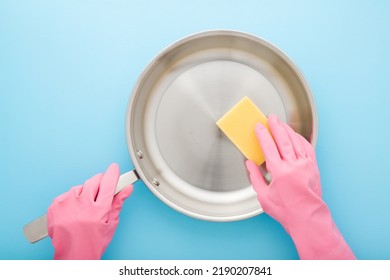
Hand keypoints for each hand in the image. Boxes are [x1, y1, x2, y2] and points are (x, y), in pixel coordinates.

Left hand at [47, 163, 132, 259]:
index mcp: (98, 210)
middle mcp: (82, 205)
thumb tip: (127, 189)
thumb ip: (118, 203)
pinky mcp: (55, 206)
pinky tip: (74, 210)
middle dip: (100, 183)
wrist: (72, 255)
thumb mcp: (110, 224)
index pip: (108, 183)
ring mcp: (67, 204)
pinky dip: (72, 199)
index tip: (114, 169)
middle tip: (101, 193)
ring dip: (85, 192)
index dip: (113, 174)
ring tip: (85, 207)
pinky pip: (67, 194)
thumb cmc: (92, 242)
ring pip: (80, 187)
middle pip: (94, 181)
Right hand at [246, 115, 354, 258]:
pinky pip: (307, 148)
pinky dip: (300, 139)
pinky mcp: (313, 167)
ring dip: (287, 130)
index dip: (262, 135)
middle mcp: (293, 166)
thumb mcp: (263, 196)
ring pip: (296, 141)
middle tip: (271, 117)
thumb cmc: (285, 210)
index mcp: (279, 172)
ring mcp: (305, 165)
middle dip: (276, 126)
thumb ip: (255, 177)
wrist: (307, 217)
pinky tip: (295, 135)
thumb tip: (249, 163)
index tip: (258, 126)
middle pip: (283, 140)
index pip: (269, 147)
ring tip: (281, 123)